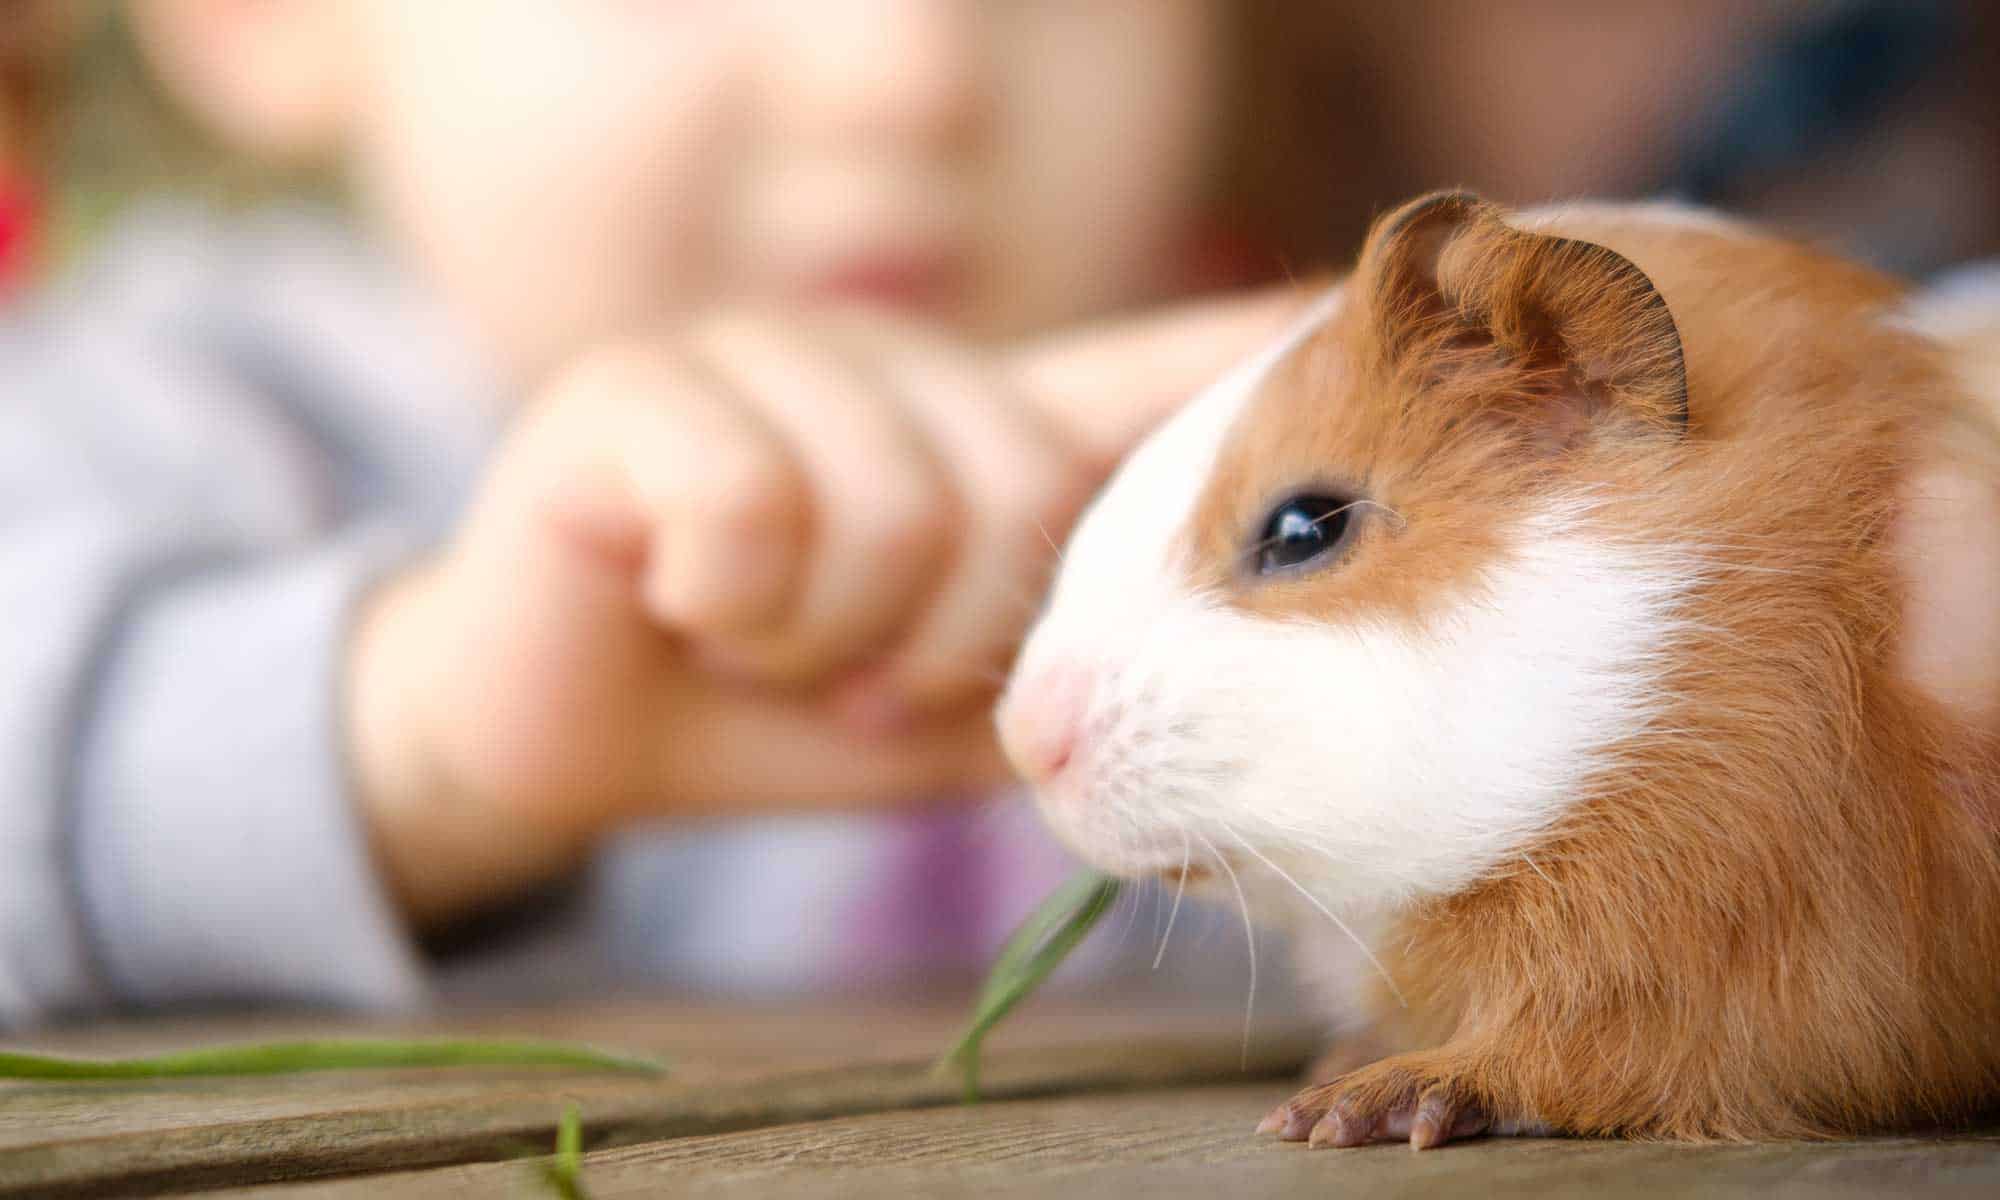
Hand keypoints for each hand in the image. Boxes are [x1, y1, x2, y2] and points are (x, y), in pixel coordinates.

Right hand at [347, 290, 1307, 927]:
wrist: (565, 732)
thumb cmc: (775, 713)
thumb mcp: (948, 710)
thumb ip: (1064, 671)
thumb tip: (1192, 653)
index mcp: (978, 428)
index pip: (1149, 370)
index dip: (1261, 355)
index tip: (1390, 313)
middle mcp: (892, 358)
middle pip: (1017, 489)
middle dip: (942, 641)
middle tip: (856, 674)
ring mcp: (766, 350)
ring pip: (889, 506)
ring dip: (825, 638)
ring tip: (766, 641)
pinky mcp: (640, 380)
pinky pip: (750, 504)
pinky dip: (726, 605)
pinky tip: (679, 600)